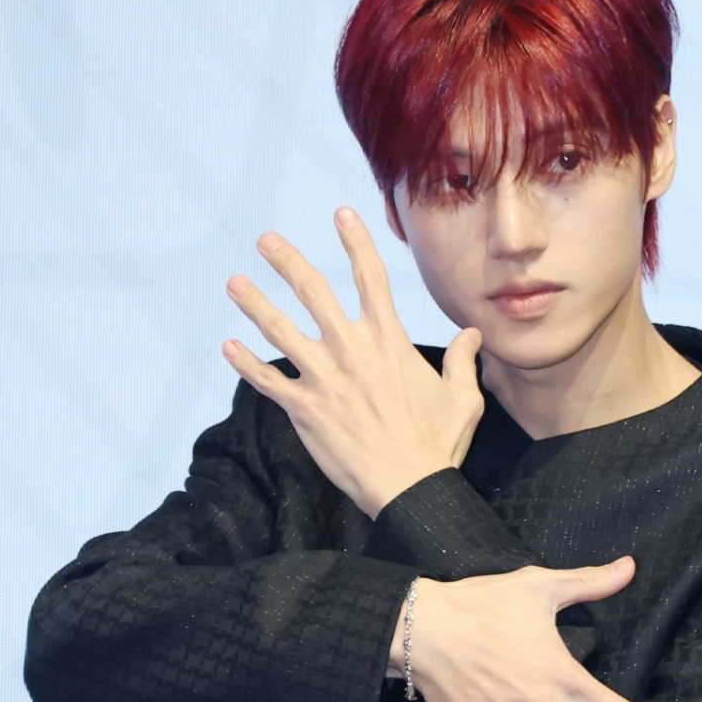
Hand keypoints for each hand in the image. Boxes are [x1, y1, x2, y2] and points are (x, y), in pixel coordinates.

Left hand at [222, 209, 484, 516]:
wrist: (410, 489)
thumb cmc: (438, 446)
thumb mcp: (463, 399)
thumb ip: (463, 361)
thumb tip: (473, 335)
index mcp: (389, 341)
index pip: (371, 278)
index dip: (355, 241)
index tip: (340, 213)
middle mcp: (352, 351)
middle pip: (313, 292)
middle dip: (287, 261)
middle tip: (266, 241)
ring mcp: (324, 379)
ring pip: (280, 330)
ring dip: (254, 304)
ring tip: (234, 283)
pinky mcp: (304, 410)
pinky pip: (267, 381)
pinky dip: (246, 363)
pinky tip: (228, 347)